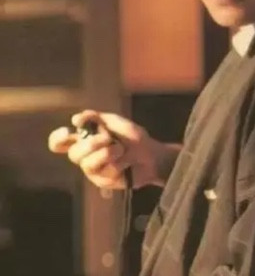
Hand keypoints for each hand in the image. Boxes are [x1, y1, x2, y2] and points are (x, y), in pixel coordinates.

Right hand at [48, 110, 166, 189]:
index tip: (67, 132)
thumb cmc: (134, 138)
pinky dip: (118, 164)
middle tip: (107, 138)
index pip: (60, 143)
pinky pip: (105, 173)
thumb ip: (97, 118)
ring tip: (121, 149)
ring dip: (106, 153)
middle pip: (74, 154)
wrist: (152, 155)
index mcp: (85, 139)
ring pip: (88, 164)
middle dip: (91, 144)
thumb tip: (75, 118)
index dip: (57, 139)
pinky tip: (126, 162)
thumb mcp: (117, 122)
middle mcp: (85, 156)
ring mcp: (93, 171)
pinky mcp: (104, 181)